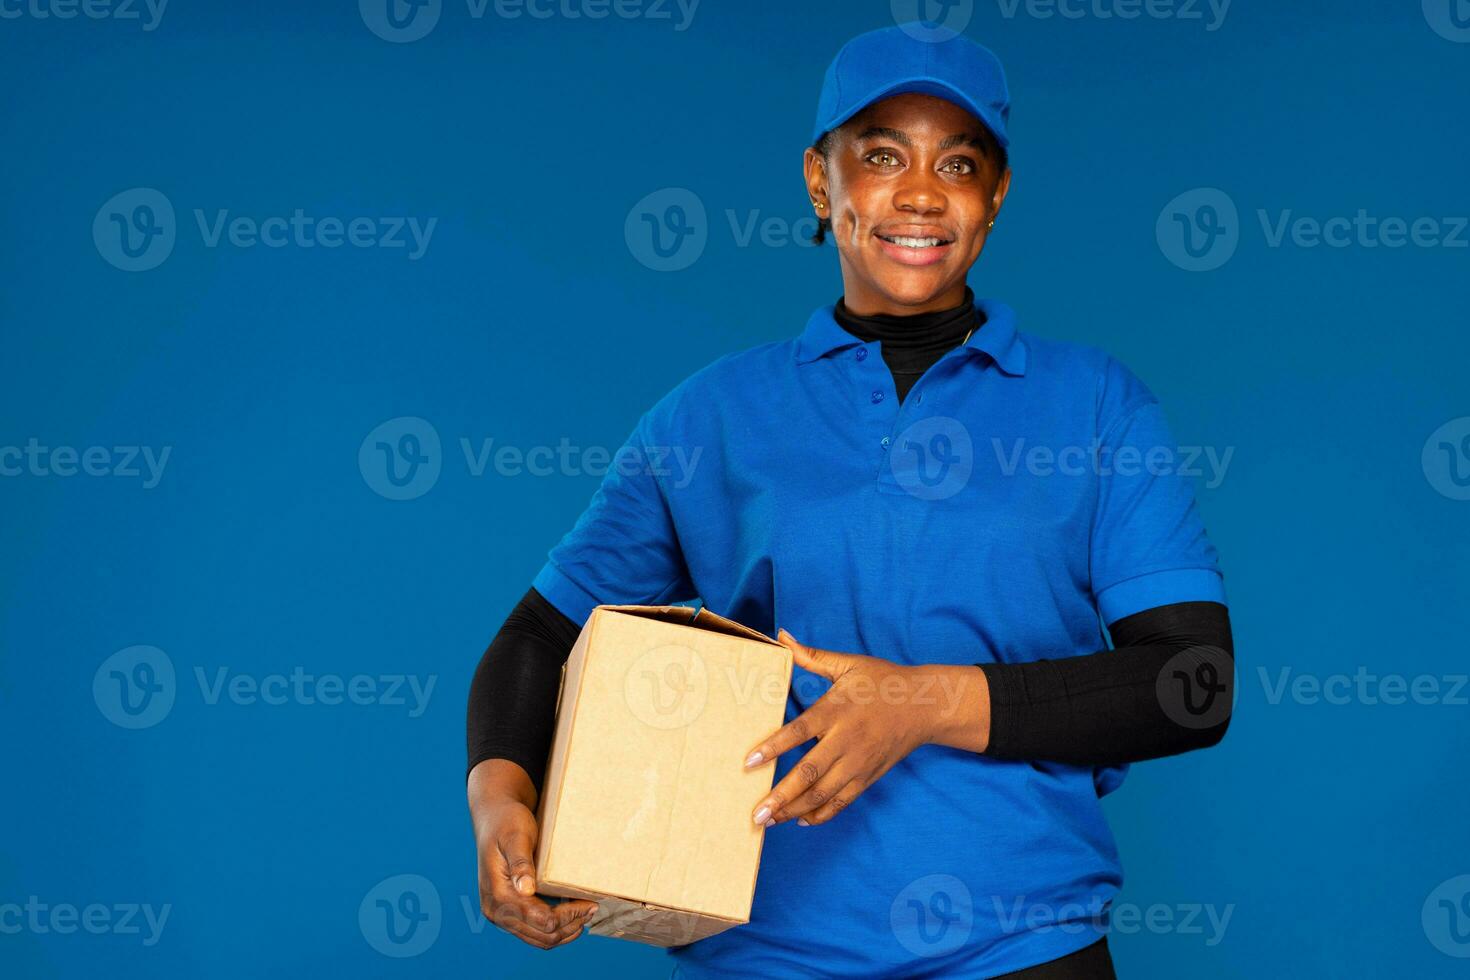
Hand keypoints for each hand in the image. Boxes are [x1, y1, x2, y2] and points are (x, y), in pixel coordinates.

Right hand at [468, 760, 598, 948]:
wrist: (492, 818)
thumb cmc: (506, 822)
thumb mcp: (516, 836)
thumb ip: (520, 862)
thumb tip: (525, 889)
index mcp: (498, 895)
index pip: (540, 920)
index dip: (568, 916)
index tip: (589, 902)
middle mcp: (496, 911)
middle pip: (541, 936)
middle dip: (570, 925)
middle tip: (593, 908)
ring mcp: (500, 914)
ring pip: (539, 939)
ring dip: (565, 931)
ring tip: (586, 913)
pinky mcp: (508, 911)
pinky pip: (535, 930)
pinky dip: (555, 927)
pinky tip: (572, 914)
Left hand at [743, 629, 987, 827]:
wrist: (925, 706)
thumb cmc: (882, 682)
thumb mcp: (848, 664)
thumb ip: (812, 656)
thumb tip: (781, 636)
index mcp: (837, 710)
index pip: (800, 731)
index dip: (773, 747)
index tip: (749, 762)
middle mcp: (847, 740)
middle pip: (810, 772)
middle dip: (781, 795)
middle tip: (756, 813)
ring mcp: (859, 763)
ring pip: (823, 793)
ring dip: (794, 809)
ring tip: (768, 821)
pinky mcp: (868, 777)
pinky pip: (842, 801)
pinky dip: (822, 814)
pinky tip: (800, 820)